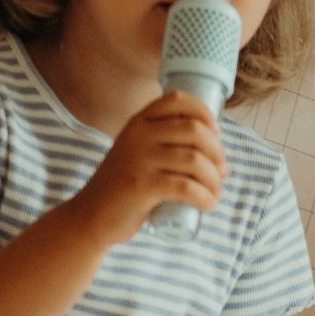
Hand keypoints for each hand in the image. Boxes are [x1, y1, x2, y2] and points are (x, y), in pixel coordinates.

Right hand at [69, 90, 228, 246]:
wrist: (92, 215)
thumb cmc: (125, 187)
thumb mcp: (141, 155)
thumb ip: (170, 150)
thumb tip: (222, 164)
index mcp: (139, 122)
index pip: (177, 100)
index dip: (205, 114)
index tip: (215, 136)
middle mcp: (139, 134)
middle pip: (195, 130)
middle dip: (218, 153)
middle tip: (220, 173)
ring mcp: (139, 159)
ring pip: (195, 160)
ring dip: (214, 179)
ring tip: (215, 193)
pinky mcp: (142, 186)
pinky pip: (186, 187)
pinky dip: (205, 197)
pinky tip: (208, 204)